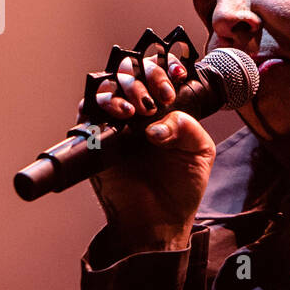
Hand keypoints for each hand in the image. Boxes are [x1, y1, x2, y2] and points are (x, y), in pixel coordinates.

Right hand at [76, 38, 215, 253]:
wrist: (160, 222)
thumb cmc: (181, 188)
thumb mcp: (199, 152)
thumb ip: (187, 125)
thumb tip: (155, 122)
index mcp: (164, 111)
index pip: (158, 74)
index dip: (165, 67)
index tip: (178, 74)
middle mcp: (137, 112)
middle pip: (132, 73)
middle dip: (146, 74)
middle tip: (159, 95)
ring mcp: (115, 124)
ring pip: (109, 85)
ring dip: (126, 87)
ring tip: (141, 107)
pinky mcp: (95, 139)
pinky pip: (89, 109)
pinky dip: (104, 103)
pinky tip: (124, 114)